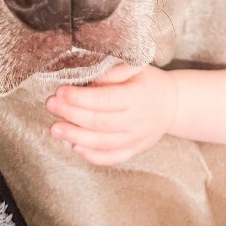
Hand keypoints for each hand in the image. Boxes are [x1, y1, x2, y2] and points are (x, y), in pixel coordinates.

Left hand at [46, 63, 178, 165]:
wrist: (173, 104)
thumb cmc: (149, 82)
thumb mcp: (135, 67)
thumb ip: (111, 73)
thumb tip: (86, 81)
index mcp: (135, 97)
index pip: (103, 100)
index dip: (79, 97)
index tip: (60, 92)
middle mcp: (136, 121)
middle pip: (98, 122)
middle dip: (71, 114)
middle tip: (51, 106)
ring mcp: (135, 139)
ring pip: (101, 143)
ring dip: (75, 137)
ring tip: (55, 129)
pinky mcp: (134, 150)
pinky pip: (111, 158)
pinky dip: (91, 155)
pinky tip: (75, 146)